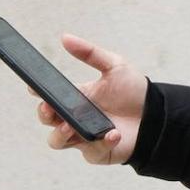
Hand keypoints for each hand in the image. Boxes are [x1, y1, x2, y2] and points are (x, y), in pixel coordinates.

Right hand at [30, 32, 147, 164]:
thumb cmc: (133, 90)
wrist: (156, 115)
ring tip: (69, 126)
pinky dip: (100, 143)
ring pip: (57, 141)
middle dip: (44, 114)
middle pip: (47, 120)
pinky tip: (112, 133)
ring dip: (60, 134)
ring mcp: (84, 136)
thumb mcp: (114, 65)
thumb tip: (64, 37)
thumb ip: (90, 53)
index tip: (33, 86)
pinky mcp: (98, 151)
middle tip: (48, 107)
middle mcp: (75, 118)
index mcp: (76, 97)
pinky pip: (91, 151)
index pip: (49, 95)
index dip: (37, 92)